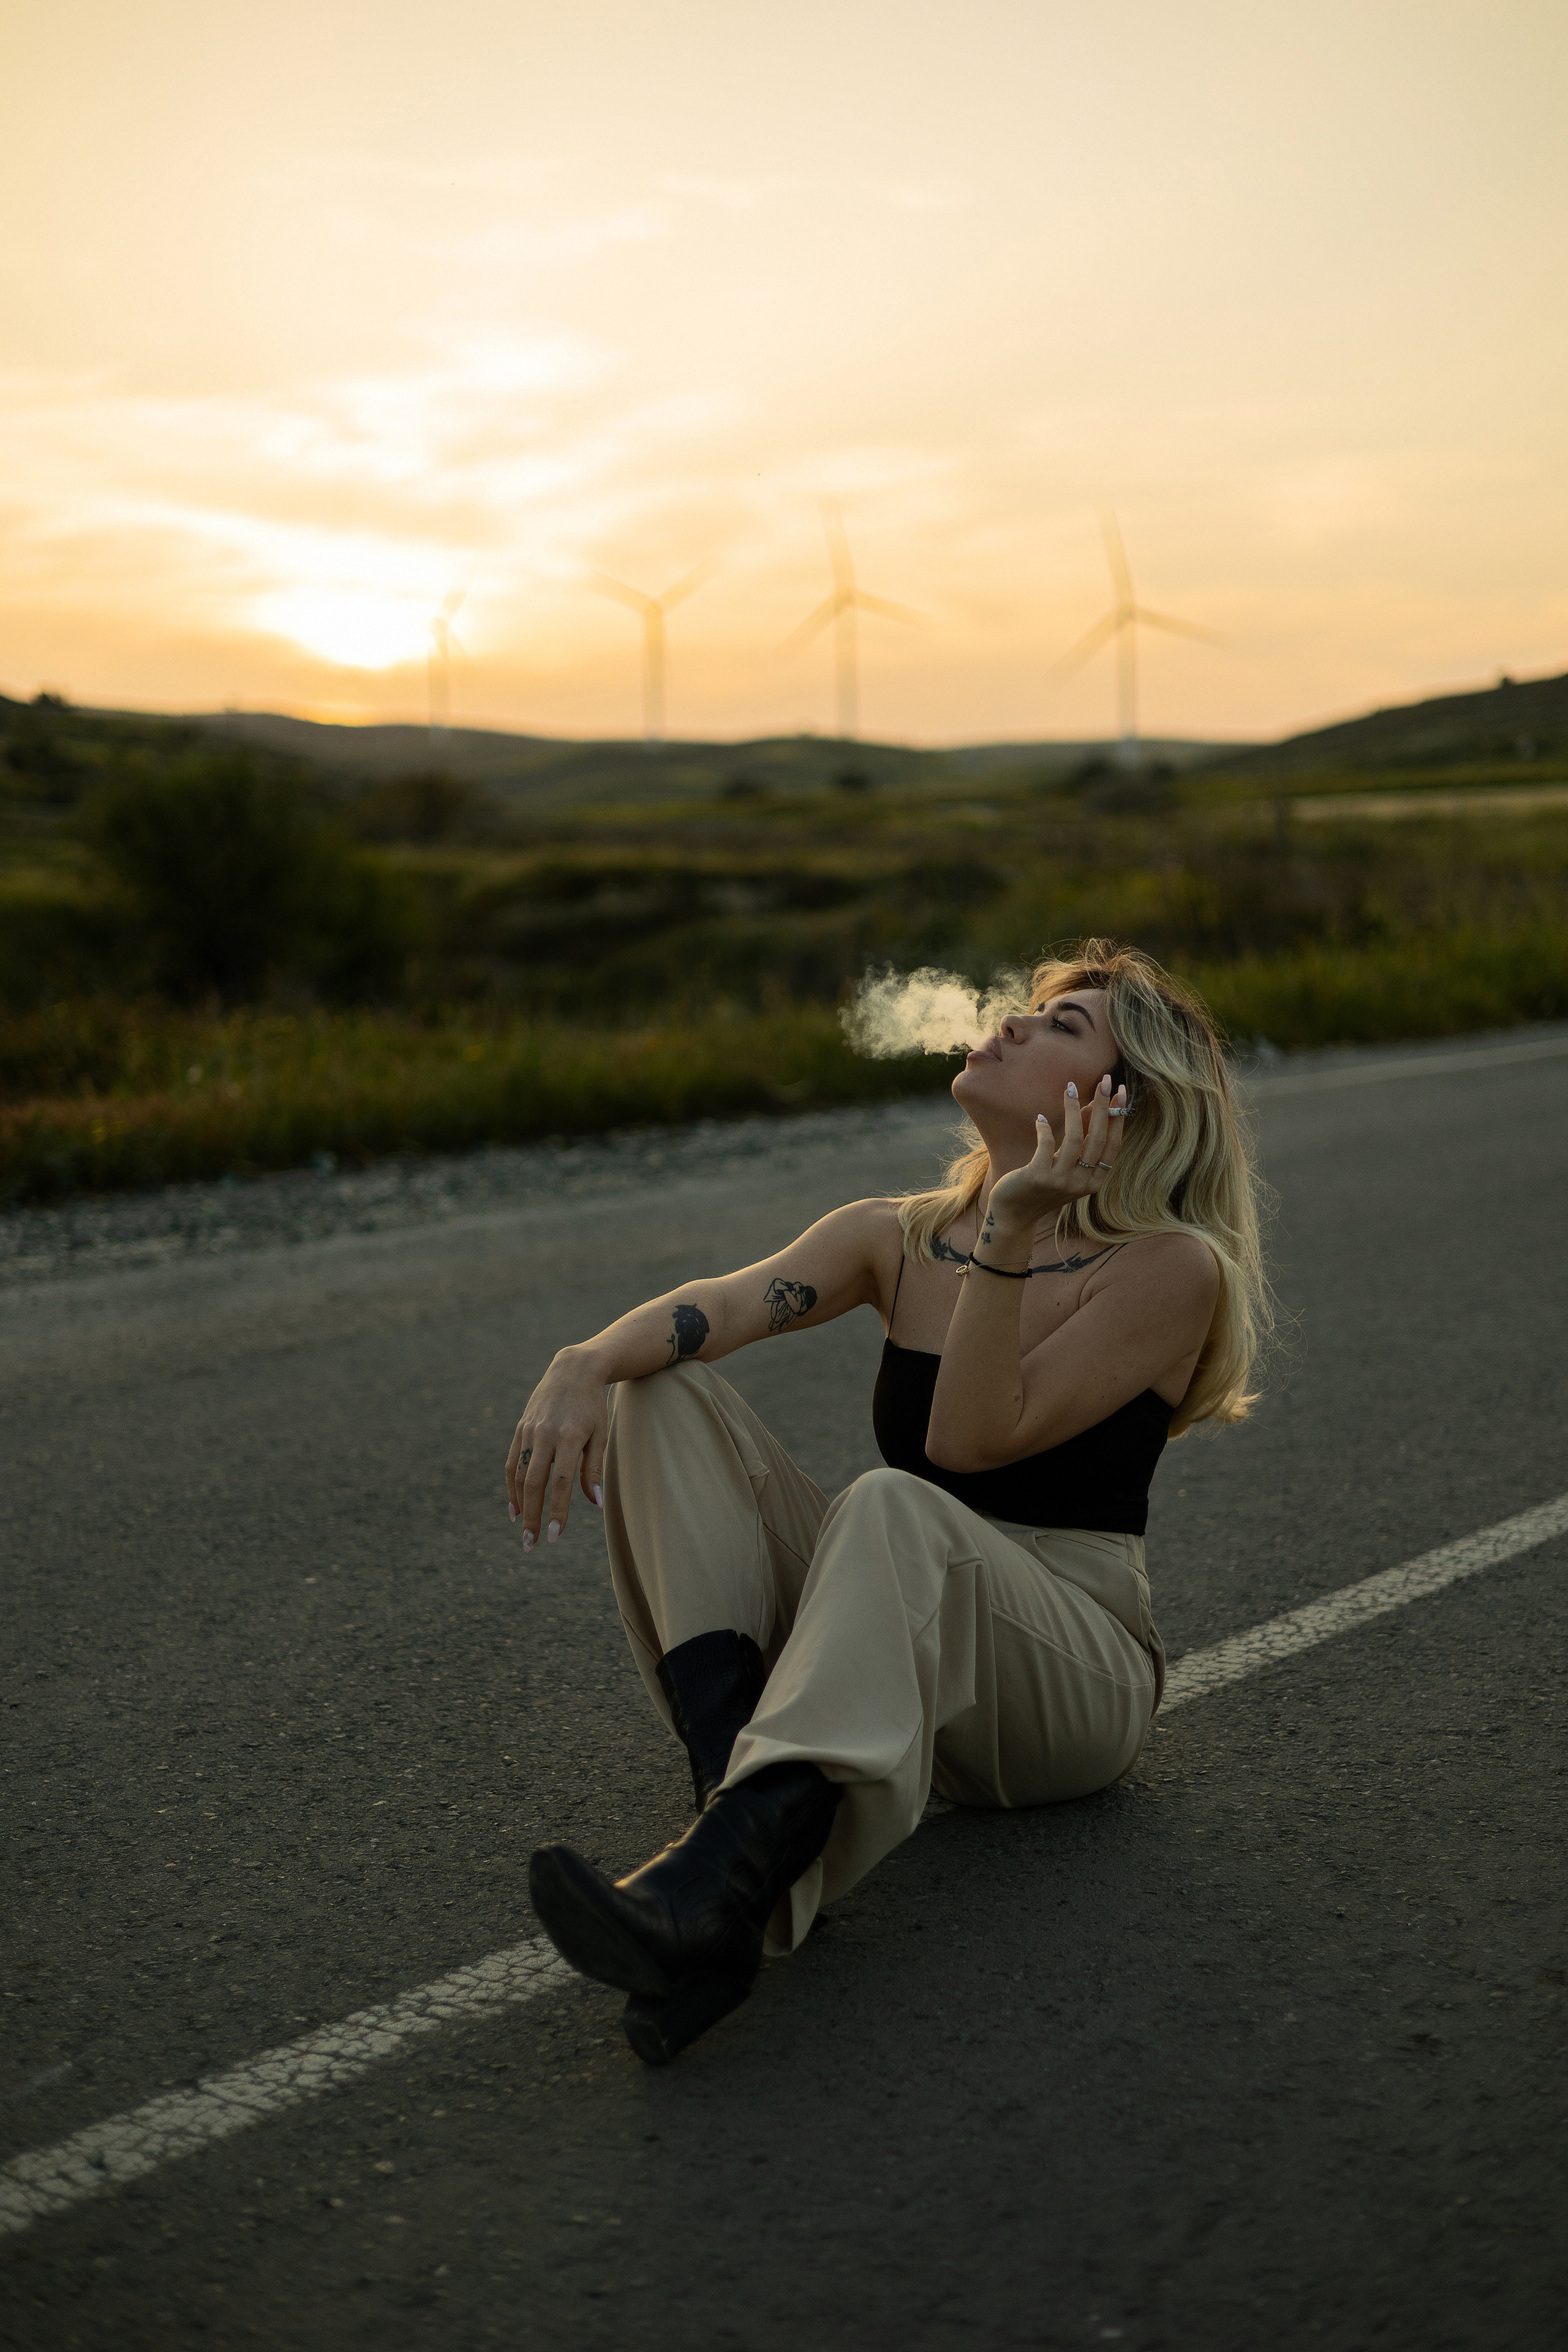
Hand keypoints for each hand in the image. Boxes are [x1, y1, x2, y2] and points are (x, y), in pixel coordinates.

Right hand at [504, 1347, 608, 1552]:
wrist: (573, 1370)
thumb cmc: (593, 1406)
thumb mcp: (601, 1434)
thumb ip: (593, 1469)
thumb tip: (595, 1503)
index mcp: (569, 1437)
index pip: (561, 1483)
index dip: (557, 1511)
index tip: (556, 1537)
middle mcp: (545, 1434)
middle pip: (534, 1483)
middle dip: (532, 1517)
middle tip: (531, 1544)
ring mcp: (529, 1431)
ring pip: (519, 1475)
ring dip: (519, 1505)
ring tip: (523, 1531)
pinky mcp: (520, 1428)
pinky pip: (512, 1462)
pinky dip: (511, 1486)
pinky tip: (514, 1507)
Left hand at [983, 1074, 1128, 1240]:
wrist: (1014, 1214)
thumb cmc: (1042, 1184)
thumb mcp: (1067, 1164)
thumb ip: (1083, 1140)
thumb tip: (1096, 1106)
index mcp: (1095, 1181)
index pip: (1113, 1145)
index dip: (1118, 1117)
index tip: (1120, 1091)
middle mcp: (1082, 1183)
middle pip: (1098, 1138)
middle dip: (1103, 1105)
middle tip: (1105, 1079)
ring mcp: (1061, 1181)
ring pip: (1075, 1138)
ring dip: (1073, 1109)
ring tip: (1070, 1087)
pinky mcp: (1039, 1177)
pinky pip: (1047, 1144)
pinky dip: (1044, 1127)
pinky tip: (1039, 1119)